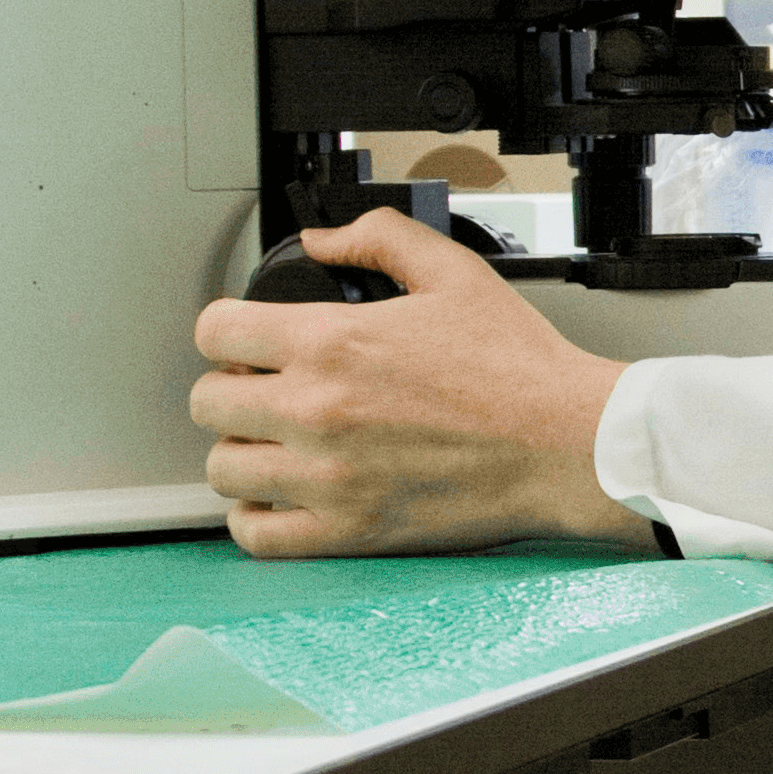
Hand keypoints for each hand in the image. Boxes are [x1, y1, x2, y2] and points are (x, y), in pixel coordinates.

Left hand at [190, 209, 644, 560]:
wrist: (564, 442)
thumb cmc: (519, 367)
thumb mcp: (454, 272)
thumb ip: (379, 239)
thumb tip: (321, 240)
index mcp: (334, 342)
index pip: (216, 331)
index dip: (228, 327)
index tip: (246, 337)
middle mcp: (317, 411)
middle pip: (208, 402)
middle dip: (232, 386)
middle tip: (265, 387)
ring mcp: (326, 478)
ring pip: (224, 468)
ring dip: (242, 450)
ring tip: (274, 442)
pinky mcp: (346, 531)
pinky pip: (256, 534)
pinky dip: (255, 515)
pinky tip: (280, 495)